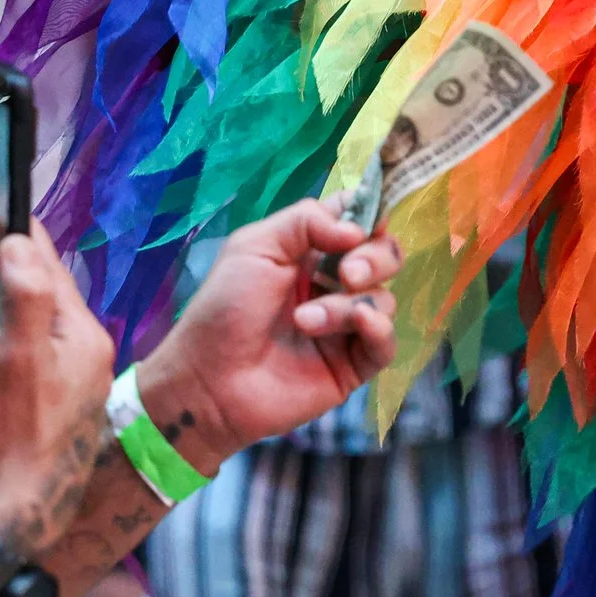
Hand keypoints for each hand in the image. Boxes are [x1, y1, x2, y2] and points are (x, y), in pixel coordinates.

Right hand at [0, 222, 113, 548]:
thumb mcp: (17, 355)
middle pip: (32, 309)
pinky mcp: (36, 430)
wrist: (22, 517)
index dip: (19, 243)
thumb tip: (19, 241)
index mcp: (80, 339)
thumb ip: (24, 295)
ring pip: (14, 349)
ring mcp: (58, 398)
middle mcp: (77, 365)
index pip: (52, 273)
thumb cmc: (20, 436)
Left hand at [131, 200, 401, 474]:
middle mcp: (332, 283)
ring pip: (383, 297)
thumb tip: (357, 230)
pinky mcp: (352, 365)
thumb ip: (306, 221)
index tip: (365, 222)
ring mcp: (345, 325)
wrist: (209, 381)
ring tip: (305, 321)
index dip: (370, 215)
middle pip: (385, 255)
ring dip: (348, 304)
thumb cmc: (223, 309)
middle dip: (374, 258)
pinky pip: (386, 342)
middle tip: (347, 274)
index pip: (358, 220)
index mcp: (310, 251)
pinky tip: (359, 323)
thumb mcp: (254, 246)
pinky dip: (378, 328)